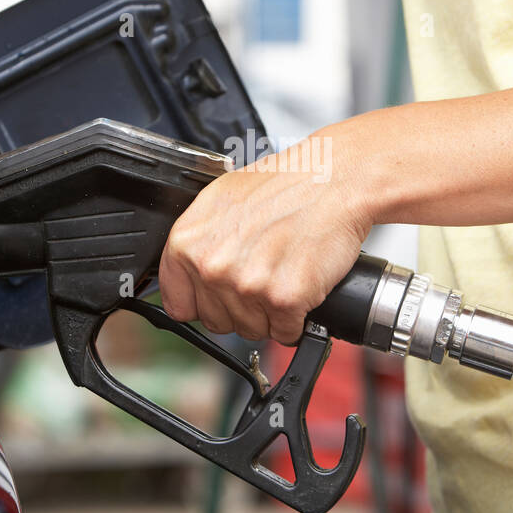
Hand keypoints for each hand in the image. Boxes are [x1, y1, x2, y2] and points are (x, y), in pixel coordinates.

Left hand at [159, 129, 374, 344]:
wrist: (333, 179)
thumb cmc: (284, 184)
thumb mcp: (220, 200)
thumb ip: (198, 241)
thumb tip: (188, 273)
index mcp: (188, 243)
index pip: (179, 304)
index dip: (205, 301)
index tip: (220, 294)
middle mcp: (212, 266)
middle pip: (217, 322)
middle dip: (240, 307)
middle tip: (263, 274)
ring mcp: (248, 285)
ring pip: (251, 330)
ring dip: (269, 313)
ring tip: (283, 273)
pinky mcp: (284, 299)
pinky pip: (284, 333)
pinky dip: (296, 318)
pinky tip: (300, 286)